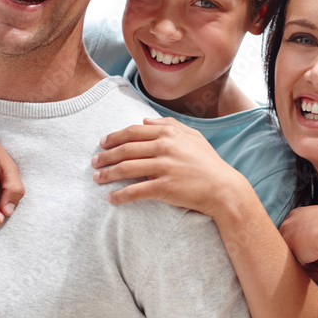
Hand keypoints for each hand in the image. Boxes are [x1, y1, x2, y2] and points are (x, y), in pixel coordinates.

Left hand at [92, 117, 252, 217]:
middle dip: (105, 156)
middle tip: (94, 162)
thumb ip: (169, 124)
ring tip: (97, 179)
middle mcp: (165, 147)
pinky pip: (135, 191)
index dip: (114, 137)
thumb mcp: (192, 136)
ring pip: (126, 168)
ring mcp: (164, 167)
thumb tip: (145, 119)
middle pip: (125, 149)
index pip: (133, 132)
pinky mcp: (164, 187)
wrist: (223, 188)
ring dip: (108, 174)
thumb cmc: (208, 162)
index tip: (102, 143)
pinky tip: (111, 198)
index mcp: (169, 133)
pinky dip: (120, 195)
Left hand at [280, 200, 317, 265]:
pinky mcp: (291, 253)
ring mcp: (287, 239)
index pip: (295, 230)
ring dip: (309, 265)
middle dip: (306, 255)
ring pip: (295, 256)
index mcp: (296, 214)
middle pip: (292, 244)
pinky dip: (309, 272)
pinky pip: (298, 266)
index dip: (306, 241)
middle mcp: (288, 225)